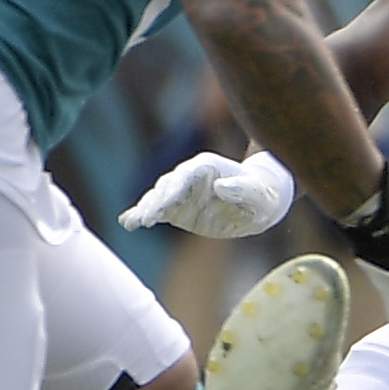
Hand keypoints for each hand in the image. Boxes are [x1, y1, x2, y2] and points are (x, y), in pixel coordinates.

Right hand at [121, 150, 294, 238]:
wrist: (256, 202)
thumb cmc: (261, 195)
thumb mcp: (258, 193)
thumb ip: (241, 189)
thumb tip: (221, 187)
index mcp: (207, 166)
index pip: (185, 176)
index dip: (173, 189)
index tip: (163, 206)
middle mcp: (189, 176)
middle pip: (166, 186)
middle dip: (156, 202)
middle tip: (147, 219)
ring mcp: (180, 192)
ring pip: (157, 197)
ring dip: (145, 209)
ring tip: (133, 222)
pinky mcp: (176, 207)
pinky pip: (156, 210)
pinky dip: (141, 214)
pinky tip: (127, 222)